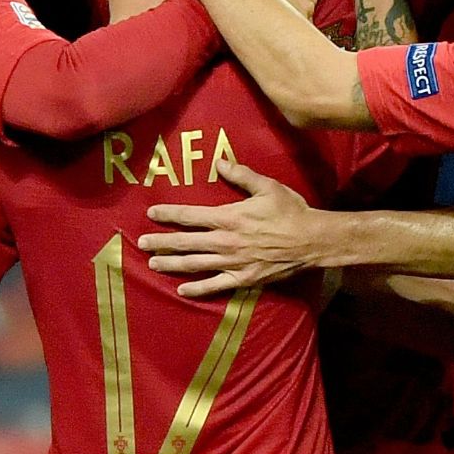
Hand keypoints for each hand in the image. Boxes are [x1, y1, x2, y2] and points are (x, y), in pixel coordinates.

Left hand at [138, 161, 324, 297]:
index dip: (169, 215)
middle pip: (186, 242)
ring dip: (172, 265)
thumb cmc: (290, 211)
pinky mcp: (243, 278)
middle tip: (142, 244)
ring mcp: (233, 262)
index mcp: (229, 217)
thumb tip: (219, 162)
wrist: (312, 240)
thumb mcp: (267, 187)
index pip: (191, 215)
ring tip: (153, 265)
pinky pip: (216, 285)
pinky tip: (182, 290)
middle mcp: (226, 241)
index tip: (151, 214)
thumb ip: (241, 175)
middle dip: (162, 243)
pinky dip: (198, 289)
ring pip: (195, 264)